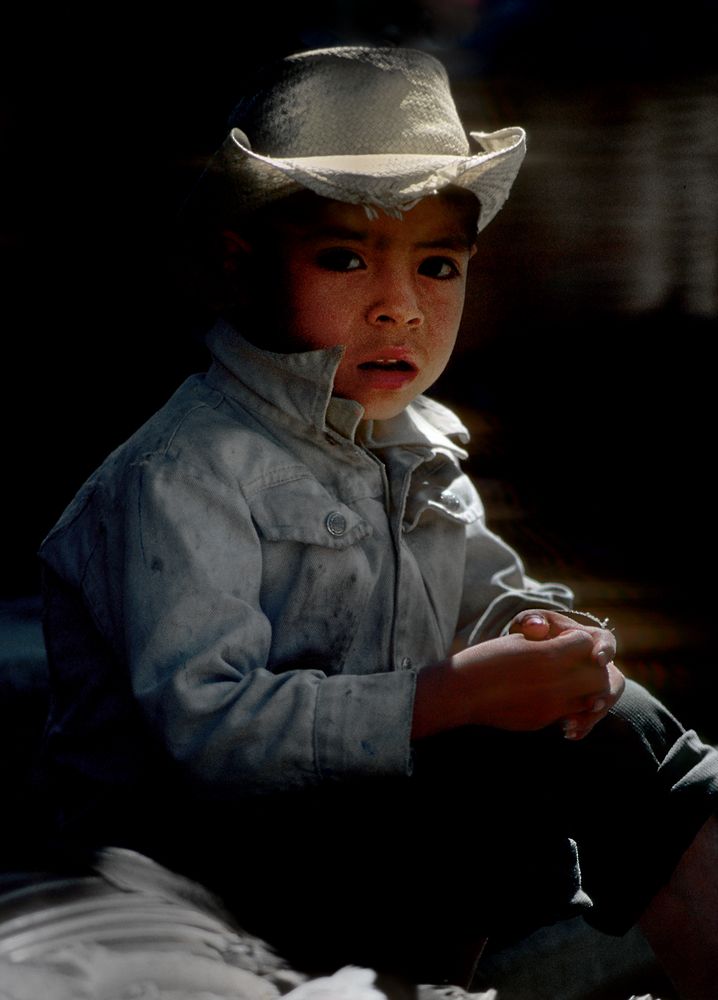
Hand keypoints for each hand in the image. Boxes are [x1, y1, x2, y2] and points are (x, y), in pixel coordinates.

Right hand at [413, 618, 621, 739]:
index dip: (577, 638)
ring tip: (570, 680)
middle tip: (574, 659)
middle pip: (599, 673)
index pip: (587, 643)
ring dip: (587, 687)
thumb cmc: (485, 658)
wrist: (460, 692)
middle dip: (592, 665)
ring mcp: (551, 706)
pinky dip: (571, 704)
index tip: (562, 638)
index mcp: (547, 656)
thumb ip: (550, 642)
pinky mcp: (542, 721)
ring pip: (593, 697)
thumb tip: (575, 647)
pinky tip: (554, 696)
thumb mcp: (518, 641)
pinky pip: (572, 713)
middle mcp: (555, 683)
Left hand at [509, 609, 624, 738]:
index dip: (605, 650)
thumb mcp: (530, 623)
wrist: (529, 652)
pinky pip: (591, 717)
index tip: (598, 659)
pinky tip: (569, 733)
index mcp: (590, 638)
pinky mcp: (585, 702)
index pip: (607, 641)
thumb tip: (537, 628)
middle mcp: (598, 664)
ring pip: (604, 702)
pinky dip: (583, 726)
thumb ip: (531, 621)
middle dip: (605, 694)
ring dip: (592, 715)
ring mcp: (594, 685)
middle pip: (614, 679)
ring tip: (572, 725)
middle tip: (593, 704)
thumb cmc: (533, 633)